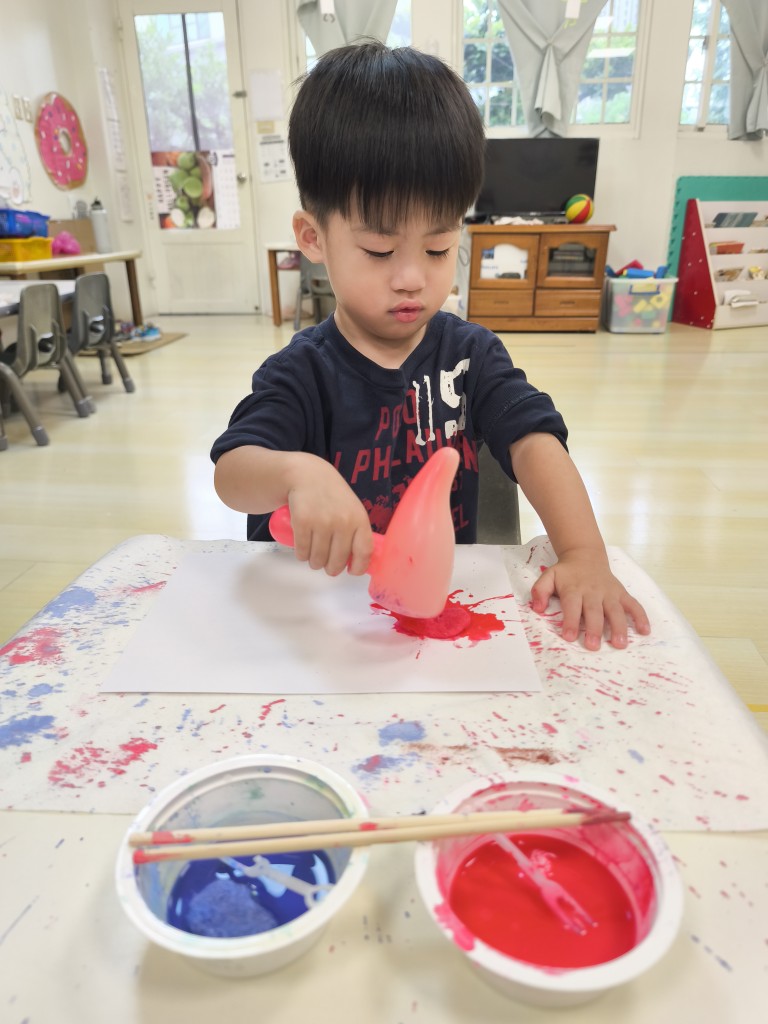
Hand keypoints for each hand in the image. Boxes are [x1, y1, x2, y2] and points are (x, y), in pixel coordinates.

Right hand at [286, 458, 373, 576]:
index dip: (358, 567)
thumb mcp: (352, 508)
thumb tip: (359, 561)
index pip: (364, 552)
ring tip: (314, 556)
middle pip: (337, 561)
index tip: (351, 571)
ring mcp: (322, 522)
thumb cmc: (332, 495)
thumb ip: (357, 531)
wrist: (306, 475)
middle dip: (331, 569)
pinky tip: (303, 550)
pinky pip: (302, 552)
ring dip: (315, 563)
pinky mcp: (302, 523)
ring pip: (318, 559)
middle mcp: (343, 522)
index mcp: (359, 519)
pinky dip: (301, 555)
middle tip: (328, 566)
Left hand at [531, 549, 650, 650]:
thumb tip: (536, 608)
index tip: (569, 637)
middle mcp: (593, 591)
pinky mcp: (621, 593)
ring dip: (619, 627)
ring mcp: (609, 593)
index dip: (570, 621)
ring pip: (615, 610)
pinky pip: (633, 604)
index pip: (572, 605)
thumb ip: (540, 591)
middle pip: (594, 611)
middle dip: (595, 629)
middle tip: (594, 646)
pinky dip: (641, 616)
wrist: (585, 556)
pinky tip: (645, 631)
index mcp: (574, 589)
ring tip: (620, 643)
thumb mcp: (548, 577)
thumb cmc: (566, 573)